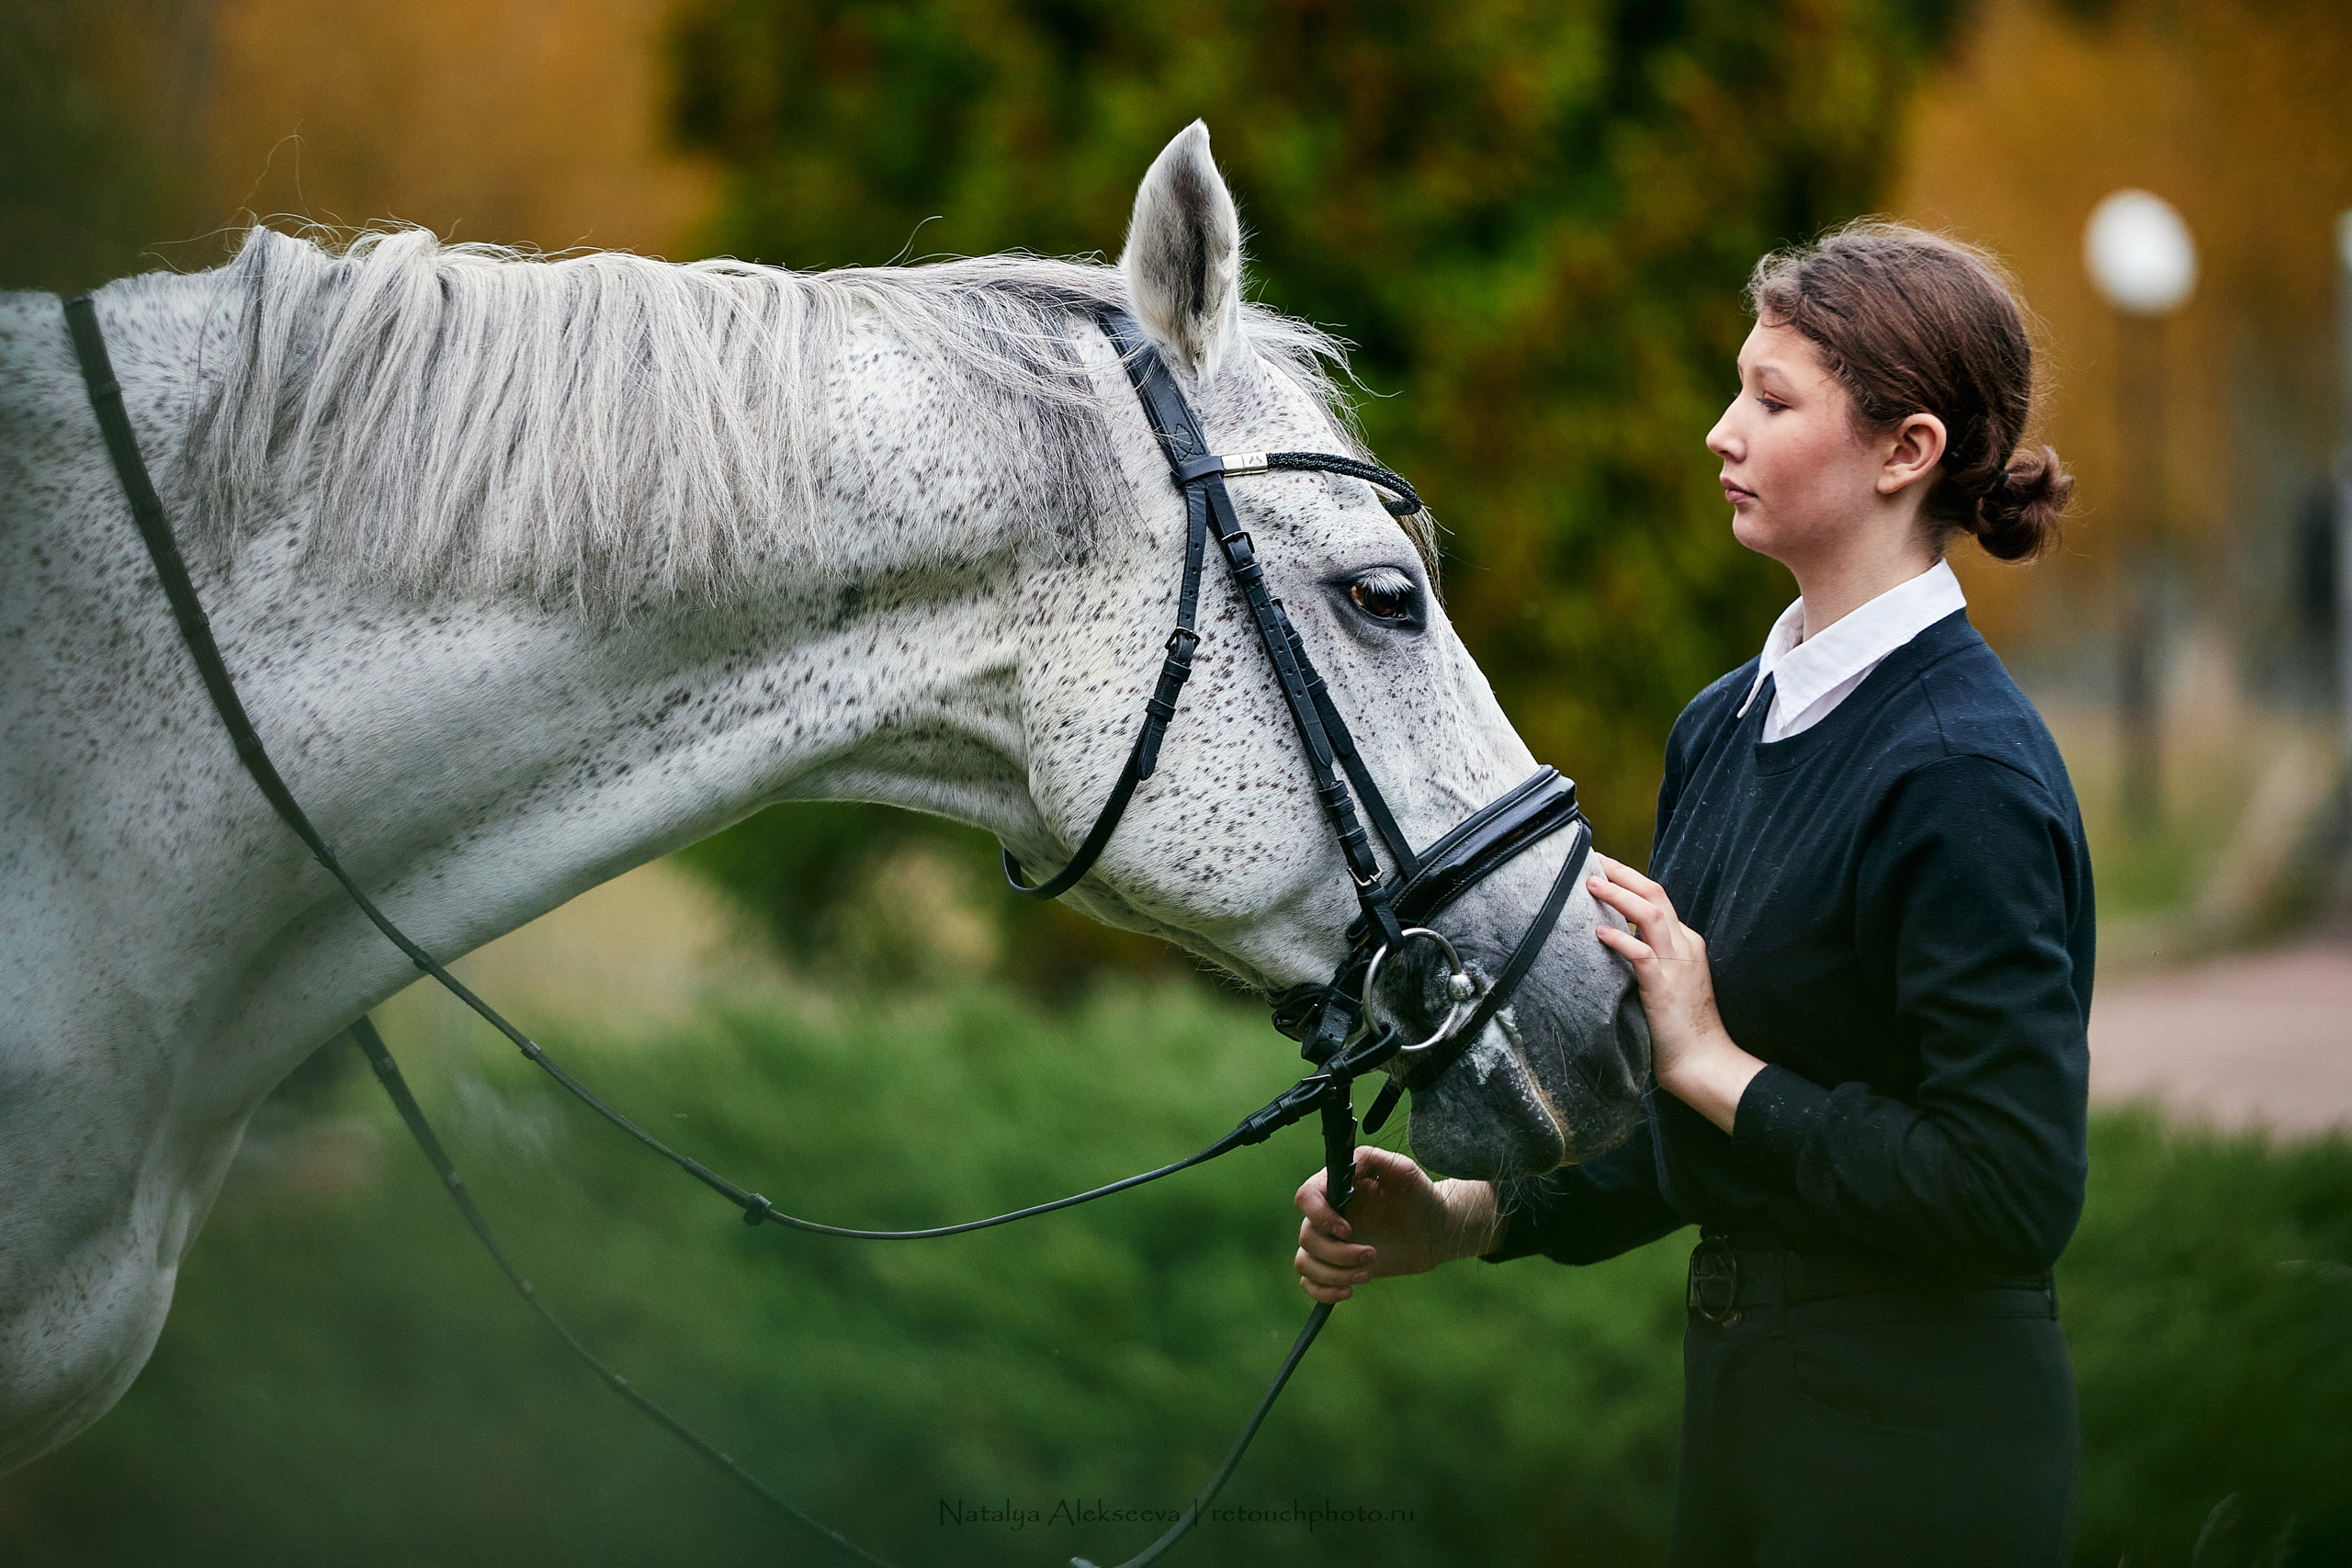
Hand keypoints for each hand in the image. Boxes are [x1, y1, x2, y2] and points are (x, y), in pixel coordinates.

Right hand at [1293, 1147, 1499, 1302]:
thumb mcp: (1403, 1169)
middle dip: (1338, 1253)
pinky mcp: (1338, 1267)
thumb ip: (1373, 1158)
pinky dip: (1322, 1291)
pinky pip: (1310, 1283)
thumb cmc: (1419, 1195)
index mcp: (1336, 1188)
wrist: (1435, 1229)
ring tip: (1367, 1273)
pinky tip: (1348, 1291)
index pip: (1305, 1197)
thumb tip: (1347, 1165)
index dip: (1320, 1216)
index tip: (1348, 1230)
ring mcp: (1331, 1242)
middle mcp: (1328, 1215)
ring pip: (1305, 1263)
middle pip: (1307, 1237)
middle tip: (1372, 1255)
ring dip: (1333, 1274)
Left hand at [1586, 854, 1763, 1134]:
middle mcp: (1685, 946)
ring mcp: (1677, 965)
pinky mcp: (1665, 987)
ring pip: (1652, 915)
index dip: (1631, 880)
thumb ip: (1648, 957)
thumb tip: (1612, 940)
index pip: (1658, 900)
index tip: (1604, 867)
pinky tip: (1599, 931)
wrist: (1703, 1061)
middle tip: (1594, 860)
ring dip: (1620, 895)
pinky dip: (1621, 939)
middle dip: (1625, 874)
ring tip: (1591, 883)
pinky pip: (1643, 954)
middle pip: (1656, 895)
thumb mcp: (1666, 981)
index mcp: (1685, 943)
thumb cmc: (1679, 1027)